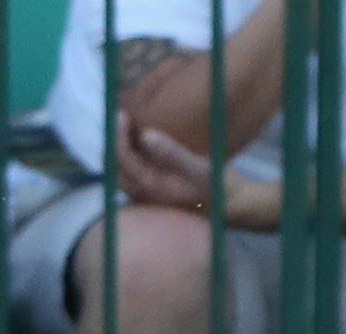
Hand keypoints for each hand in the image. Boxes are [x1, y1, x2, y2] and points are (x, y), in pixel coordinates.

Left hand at [118, 114, 280, 231]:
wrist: (231, 206)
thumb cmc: (217, 187)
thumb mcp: (198, 168)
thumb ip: (171, 153)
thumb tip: (145, 134)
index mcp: (152, 189)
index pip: (124, 161)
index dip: (118, 136)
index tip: (121, 114)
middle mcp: (145, 194)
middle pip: (116, 167)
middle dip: (114, 142)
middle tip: (120, 117)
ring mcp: (148, 193)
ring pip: (122, 170)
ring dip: (120, 147)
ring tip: (126, 124)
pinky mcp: (155, 189)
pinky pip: (133, 170)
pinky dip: (130, 153)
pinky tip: (137, 138)